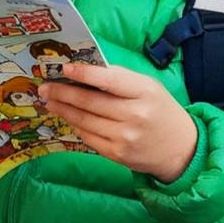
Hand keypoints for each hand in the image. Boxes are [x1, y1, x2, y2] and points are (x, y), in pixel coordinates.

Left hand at [38, 63, 197, 183]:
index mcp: (144, 92)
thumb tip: (84, 71)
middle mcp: (134, 115)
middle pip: (90, 102)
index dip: (84, 74)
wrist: (179, 148)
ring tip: (49, 100)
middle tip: (44, 87)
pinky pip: (87, 137)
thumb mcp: (148, 88)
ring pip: (84, 120)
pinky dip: (75, 125)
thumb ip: (120, 79)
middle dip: (62, 93)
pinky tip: (66, 116)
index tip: (64, 68)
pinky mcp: (116, 154)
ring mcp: (124, 137)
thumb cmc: (160, 110)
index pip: (109, 80)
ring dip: (62, 109)